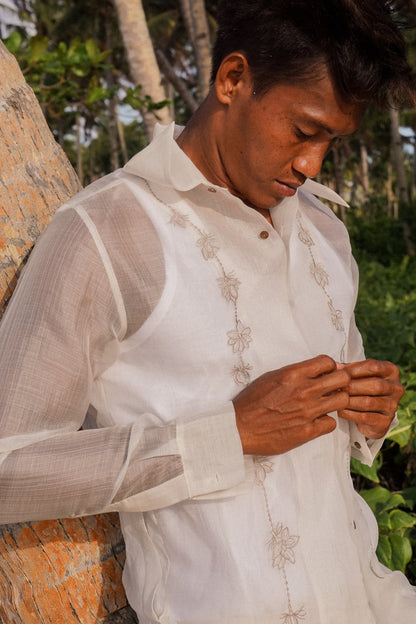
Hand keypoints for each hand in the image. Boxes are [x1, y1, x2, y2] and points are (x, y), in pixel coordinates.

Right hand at [233, 354, 349, 455]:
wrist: (238, 428)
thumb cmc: (252, 401)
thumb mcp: (272, 377)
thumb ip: (296, 372)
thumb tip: (321, 369)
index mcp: (293, 374)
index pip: (328, 361)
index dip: (330, 367)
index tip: (326, 374)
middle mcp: (304, 390)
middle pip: (343, 379)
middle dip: (340, 382)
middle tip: (331, 388)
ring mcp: (308, 411)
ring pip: (342, 400)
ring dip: (336, 401)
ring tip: (324, 405)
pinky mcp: (307, 431)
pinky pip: (331, 423)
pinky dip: (325, 422)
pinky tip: (314, 421)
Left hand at [337, 359, 403, 438]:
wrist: (371, 415)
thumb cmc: (362, 388)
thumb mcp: (358, 375)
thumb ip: (348, 369)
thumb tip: (334, 366)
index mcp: (391, 371)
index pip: (374, 367)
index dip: (354, 369)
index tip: (338, 372)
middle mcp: (396, 388)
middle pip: (375, 385)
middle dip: (352, 386)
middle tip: (335, 387)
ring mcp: (392, 406)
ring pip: (369, 402)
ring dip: (349, 401)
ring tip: (334, 398)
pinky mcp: (385, 422)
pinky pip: (365, 417)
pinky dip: (350, 414)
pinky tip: (339, 411)